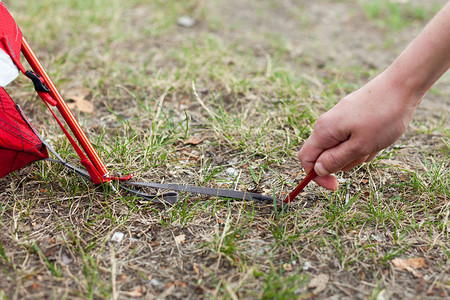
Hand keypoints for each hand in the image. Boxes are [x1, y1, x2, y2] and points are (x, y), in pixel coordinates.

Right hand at [297, 72, 417, 189]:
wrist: (402, 87)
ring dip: (358, 153)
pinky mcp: (352, 117)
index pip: (306, 159)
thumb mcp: (360, 146)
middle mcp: (327, 124)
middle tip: (365, 153)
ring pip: (342, 148)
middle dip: (344, 162)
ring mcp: (339, 120)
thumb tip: (317, 171)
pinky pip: (353, 138)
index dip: (316, 176)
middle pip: (325, 155)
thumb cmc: (382, 116)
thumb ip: (336, 160)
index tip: (335, 186)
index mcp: (323, 131)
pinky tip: (379, 135)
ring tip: (375, 142)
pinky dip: (364, 143)